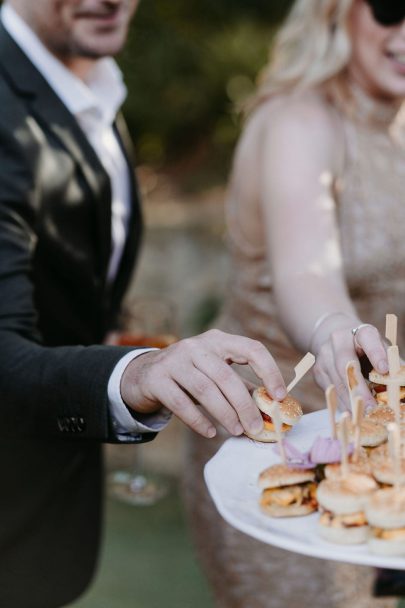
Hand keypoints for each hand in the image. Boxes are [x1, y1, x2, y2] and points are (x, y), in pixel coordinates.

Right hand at [120, 329, 286, 437]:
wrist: (143, 375)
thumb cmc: (189, 377)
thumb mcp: (215, 375)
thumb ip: (242, 387)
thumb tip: (273, 409)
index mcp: (218, 341)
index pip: (251, 348)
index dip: (269, 371)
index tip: (279, 396)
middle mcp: (196, 346)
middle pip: (226, 376)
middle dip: (245, 405)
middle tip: (256, 428)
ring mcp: (174, 360)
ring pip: (205, 389)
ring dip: (224, 414)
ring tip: (237, 431)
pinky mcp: (157, 378)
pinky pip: (181, 403)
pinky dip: (198, 420)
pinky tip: (210, 433)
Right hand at [312, 316, 388, 409]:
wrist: (338, 338)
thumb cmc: (366, 347)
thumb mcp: (381, 347)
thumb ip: (391, 361)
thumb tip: (401, 381)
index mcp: (360, 332)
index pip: (367, 338)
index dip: (376, 353)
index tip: (384, 369)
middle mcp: (338, 340)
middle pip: (345, 365)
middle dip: (359, 389)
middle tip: (371, 407)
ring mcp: (324, 356)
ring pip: (336, 382)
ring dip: (350, 401)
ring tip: (363, 416)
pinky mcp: (318, 371)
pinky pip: (330, 391)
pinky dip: (342, 404)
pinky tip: (352, 413)